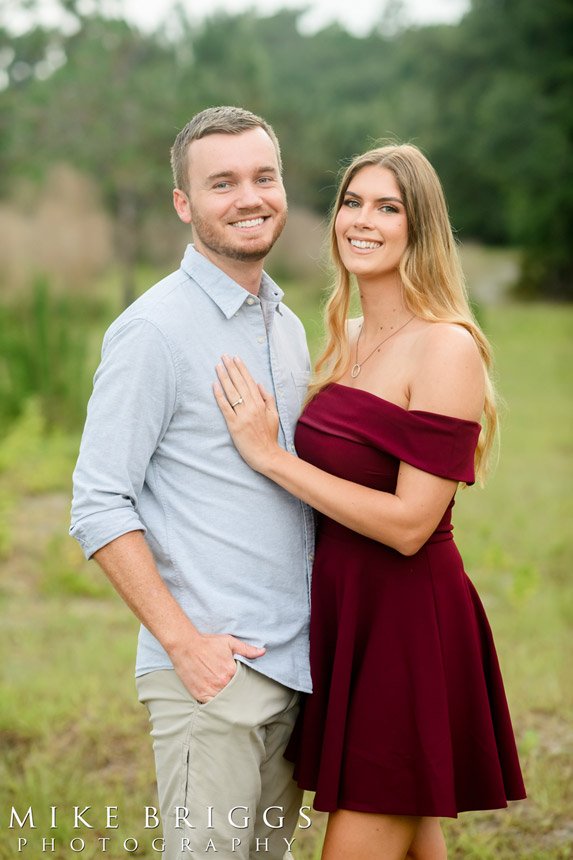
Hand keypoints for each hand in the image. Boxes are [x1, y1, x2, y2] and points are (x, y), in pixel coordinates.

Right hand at [172, 632, 264, 703]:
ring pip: (223, 701)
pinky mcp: (199, 694)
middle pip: (234, 693)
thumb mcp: (229, 642)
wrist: (185, 646)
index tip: (244, 684)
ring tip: (228, 698)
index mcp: (231, 671)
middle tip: (237, 693)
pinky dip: (214, 705)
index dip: (244, 684)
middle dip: (236, 693)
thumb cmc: (207, 643)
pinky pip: (211, 705)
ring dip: (226, 700)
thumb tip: (263, 652)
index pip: (244, 683)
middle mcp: (221, 683)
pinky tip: (217, 702)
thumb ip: (247, 649)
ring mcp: (210, 690)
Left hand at [213, 355, 280, 473]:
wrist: (266, 455)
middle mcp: (252, 407)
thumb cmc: (269, 437)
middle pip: (239, 384)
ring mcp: (242, 416)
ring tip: (218, 366)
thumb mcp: (273, 415)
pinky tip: (214, 385)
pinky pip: (225, 407)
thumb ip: (268, 399)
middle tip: (224, 356)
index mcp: (261, 404)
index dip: (242, 369)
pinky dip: (219, 395)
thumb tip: (259, 384)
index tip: (236, 358)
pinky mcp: (234, 425)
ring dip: (224, 378)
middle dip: (231, 368)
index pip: (250, 382)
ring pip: (232, 392)